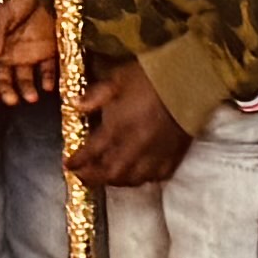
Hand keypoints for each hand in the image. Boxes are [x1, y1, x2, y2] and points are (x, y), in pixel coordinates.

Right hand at [0, 0, 58, 104]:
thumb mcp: (0, 15)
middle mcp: (8, 53)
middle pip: (3, 78)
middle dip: (6, 91)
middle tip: (11, 101)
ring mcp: (27, 52)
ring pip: (24, 78)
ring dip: (27, 89)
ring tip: (32, 98)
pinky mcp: (47, 49)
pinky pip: (47, 69)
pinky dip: (48, 79)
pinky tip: (48, 86)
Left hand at [71, 60, 186, 187]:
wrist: (189, 80)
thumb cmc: (150, 77)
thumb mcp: (117, 79)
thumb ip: (95, 95)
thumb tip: (75, 105)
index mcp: (118, 128)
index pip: (92, 152)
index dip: (77, 160)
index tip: (68, 164)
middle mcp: (134, 147)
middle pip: (110, 172)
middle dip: (93, 178)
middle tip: (83, 177)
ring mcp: (155, 155)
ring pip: (132, 179)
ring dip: (116, 181)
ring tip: (108, 178)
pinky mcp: (174, 156)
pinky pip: (156, 176)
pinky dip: (144, 178)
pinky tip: (139, 174)